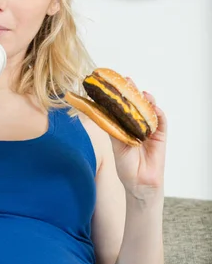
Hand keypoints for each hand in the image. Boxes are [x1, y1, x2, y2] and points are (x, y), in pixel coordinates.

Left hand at [109, 79, 166, 199]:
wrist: (138, 183)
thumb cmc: (125, 166)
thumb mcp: (116, 144)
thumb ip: (113, 128)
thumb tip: (102, 112)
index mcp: (125, 127)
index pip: (123, 108)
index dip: (119, 96)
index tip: (113, 84)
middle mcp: (137, 126)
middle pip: (136, 106)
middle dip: (132, 92)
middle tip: (127, 80)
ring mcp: (149, 130)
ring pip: (149, 111)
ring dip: (146, 100)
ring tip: (141, 93)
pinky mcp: (160, 136)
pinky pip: (161, 122)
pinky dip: (158, 113)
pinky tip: (153, 107)